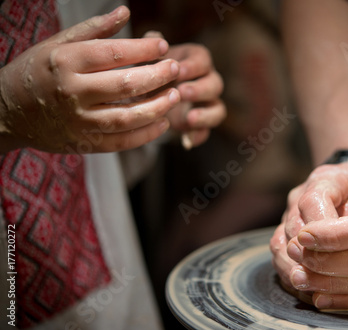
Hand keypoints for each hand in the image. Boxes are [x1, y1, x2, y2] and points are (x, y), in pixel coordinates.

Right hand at [0, 6, 180, 152]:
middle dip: (158, 76)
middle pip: (126, 85)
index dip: (144, 49)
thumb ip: (94, 29)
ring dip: (158, 107)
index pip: (114, 53)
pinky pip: (121, 142)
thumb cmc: (36, 71)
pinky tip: (162, 122)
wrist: (6, 110)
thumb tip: (125, 11)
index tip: (163, 45)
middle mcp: (71, 92)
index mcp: (65, 61)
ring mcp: (78, 121)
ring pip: (128, 117)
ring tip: (176, 95)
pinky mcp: (83, 143)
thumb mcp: (57, 43)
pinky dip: (146, 134)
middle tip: (176, 68)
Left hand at [145, 32, 224, 148]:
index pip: (203, 60)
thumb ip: (151, 48)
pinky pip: (207, 132)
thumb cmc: (150, 69)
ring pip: (218, 109)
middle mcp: (207, 81)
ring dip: (206, 114)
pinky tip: (187, 141)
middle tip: (182, 93)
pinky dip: (198, 136)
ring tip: (189, 118)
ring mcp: (206, 105)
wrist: (146, 94)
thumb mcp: (147, 58)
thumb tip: (154, 36)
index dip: (193, 66)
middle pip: (216, 84)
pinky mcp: (201, 124)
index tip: (179, 70)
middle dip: (200, 89)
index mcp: (196, 61)